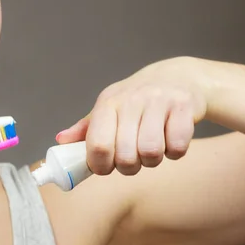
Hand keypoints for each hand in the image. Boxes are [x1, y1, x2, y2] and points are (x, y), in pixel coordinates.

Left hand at [56, 57, 208, 175]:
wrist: (179, 77)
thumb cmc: (137, 100)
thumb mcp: (109, 109)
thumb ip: (86, 129)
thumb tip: (60, 141)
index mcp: (108, 103)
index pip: (98, 146)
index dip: (101, 166)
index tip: (106, 166)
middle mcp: (131, 100)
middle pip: (126, 157)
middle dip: (129, 167)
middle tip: (134, 158)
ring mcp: (159, 102)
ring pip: (152, 153)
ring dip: (153, 160)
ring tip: (153, 149)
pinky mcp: (184, 106)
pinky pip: (177, 147)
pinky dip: (175, 152)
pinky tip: (171, 140)